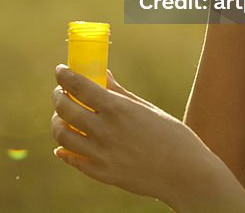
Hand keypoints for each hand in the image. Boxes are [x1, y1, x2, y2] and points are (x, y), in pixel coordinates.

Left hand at [50, 66, 244, 212]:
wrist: (187, 175)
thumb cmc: (173, 137)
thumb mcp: (147, 109)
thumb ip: (119, 93)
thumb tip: (102, 75)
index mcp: (118, 109)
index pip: (78, 85)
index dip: (64, 75)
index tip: (60, 70)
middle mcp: (105, 131)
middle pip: (64, 108)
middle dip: (58, 96)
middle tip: (61, 92)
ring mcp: (102, 155)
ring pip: (62, 136)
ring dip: (57, 122)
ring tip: (62, 117)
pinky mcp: (103, 174)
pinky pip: (73, 160)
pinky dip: (64, 150)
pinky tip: (64, 144)